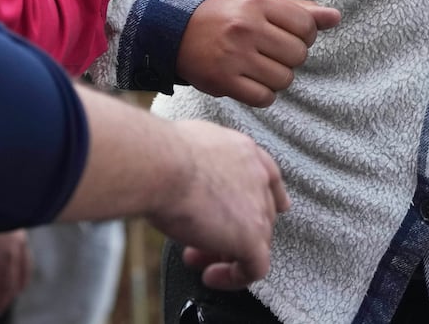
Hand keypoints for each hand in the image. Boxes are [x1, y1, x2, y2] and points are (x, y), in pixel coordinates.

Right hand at [158, 120, 290, 289]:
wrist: (161, 165)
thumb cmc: (160, 156)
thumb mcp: (187, 150)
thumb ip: (200, 165)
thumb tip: (184, 180)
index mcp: (244, 152)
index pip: (268, 178)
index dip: (261, 199)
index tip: (250, 214)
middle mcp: (258, 177)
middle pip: (259, 213)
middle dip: (232, 230)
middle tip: (201, 242)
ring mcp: (259, 208)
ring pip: (257, 240)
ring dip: (228, 254)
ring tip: (198, 260)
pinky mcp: (252, 237)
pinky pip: (255, 267)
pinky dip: (236, 277)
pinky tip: (210, 276)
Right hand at [178, 0, 342, 106]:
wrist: (175, 31)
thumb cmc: (226, 16)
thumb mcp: (259, 3)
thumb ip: (299, 11)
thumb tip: (336, 17)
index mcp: (257, 3)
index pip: (306, 26)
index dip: (304, 36)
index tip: (288, 37)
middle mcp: (246, 27)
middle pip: (298, 55)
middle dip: (291, 57)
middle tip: (272, 53)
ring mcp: (234, 55)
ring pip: (284, 79)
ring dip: (278, 77)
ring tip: (261, 68)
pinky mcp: (223, 81)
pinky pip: (264, 97)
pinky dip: (264, 94)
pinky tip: (252, 82)